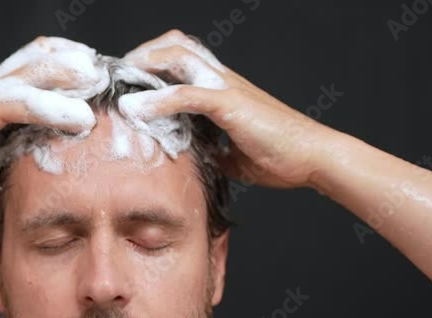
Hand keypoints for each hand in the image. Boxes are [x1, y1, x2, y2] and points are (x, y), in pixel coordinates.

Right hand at [0, 36, 107, 194]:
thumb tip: (43, 169)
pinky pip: (27, 102)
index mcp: (3, 89)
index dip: (76, 63)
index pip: (45, 59)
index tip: (105, 80)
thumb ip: (18, 151)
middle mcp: (0, 83)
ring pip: (43, 71)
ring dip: (79, 77)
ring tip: (108, 88)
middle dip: (85, 62)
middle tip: (117, 77)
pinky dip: (57, 108)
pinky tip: (82, 119)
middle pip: (50, 54)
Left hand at [118, 29, 339, 188]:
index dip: (154, 61)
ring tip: (121, 82)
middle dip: (141, 55)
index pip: (183, 58)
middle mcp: (223, 79)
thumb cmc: (280, 156)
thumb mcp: (234, 154)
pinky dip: (157, 100)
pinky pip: (186, 95)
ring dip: (144, 66)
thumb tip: (193, 158)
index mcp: (223, 88)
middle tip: (118, 75)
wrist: (313, 157)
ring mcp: (226, 87)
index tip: (130, 80)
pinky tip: (137, 110)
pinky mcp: (229, 104)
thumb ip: (211, 149)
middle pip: (175, 45)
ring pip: (178, 57)